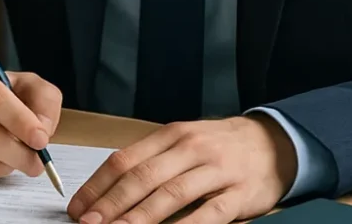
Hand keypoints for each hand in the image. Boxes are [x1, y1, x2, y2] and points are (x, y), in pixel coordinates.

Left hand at [67, 116, 296, 223]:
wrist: (273, 142)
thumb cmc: (217, 146)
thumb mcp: (182, 143)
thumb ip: (151, 161)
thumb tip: (109, 189)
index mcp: (169, 136)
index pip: (124, 160)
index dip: (98, 185)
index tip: (78, 206)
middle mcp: (189, 148)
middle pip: (142, 177)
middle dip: (111, 203)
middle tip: (89, 223)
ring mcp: (216, 170)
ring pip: (171, 195)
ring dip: (140, 217)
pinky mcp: (240, 193)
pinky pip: (210, 212)